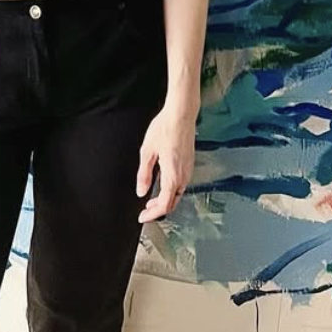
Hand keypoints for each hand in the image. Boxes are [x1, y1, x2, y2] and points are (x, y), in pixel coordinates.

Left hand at [136, 101, 196, 222]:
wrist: (181, 114)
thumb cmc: (164, 129)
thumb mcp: (147, 152)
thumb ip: (144, 174)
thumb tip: (141, 192)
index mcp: (172, 176)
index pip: (164, 205)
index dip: (152, 214)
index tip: (142, 217)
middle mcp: (184, 176)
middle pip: (173, 202)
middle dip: (158, 209)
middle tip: (145, 211)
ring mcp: (189, 170)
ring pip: (178, 194)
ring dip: (165, 200)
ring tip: (151, 199)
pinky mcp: (190, 164)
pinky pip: (181, 184)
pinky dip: (171, 190)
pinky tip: (162, 184)